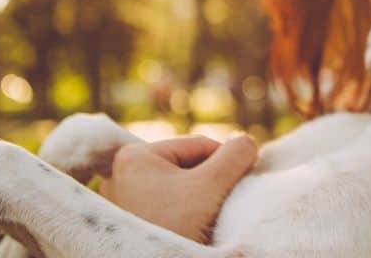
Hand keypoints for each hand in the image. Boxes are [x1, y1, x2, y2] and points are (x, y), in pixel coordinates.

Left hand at [99, 135, 257, 243]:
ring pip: (181, 188)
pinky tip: (197, 228)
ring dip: (201, 199)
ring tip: (209, 219)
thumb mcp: (212, 184)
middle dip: (210, 183)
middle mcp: (123, 174)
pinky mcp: (134, 222)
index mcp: (135, 155)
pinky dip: (188, 214)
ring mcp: (126, 200)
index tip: (237, 186)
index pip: (199, 146)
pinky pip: (171, 206)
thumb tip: (246, 143)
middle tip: (222, 205)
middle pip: (188, 166)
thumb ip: (235, 155)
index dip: (225, 164)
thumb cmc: (177, 226)